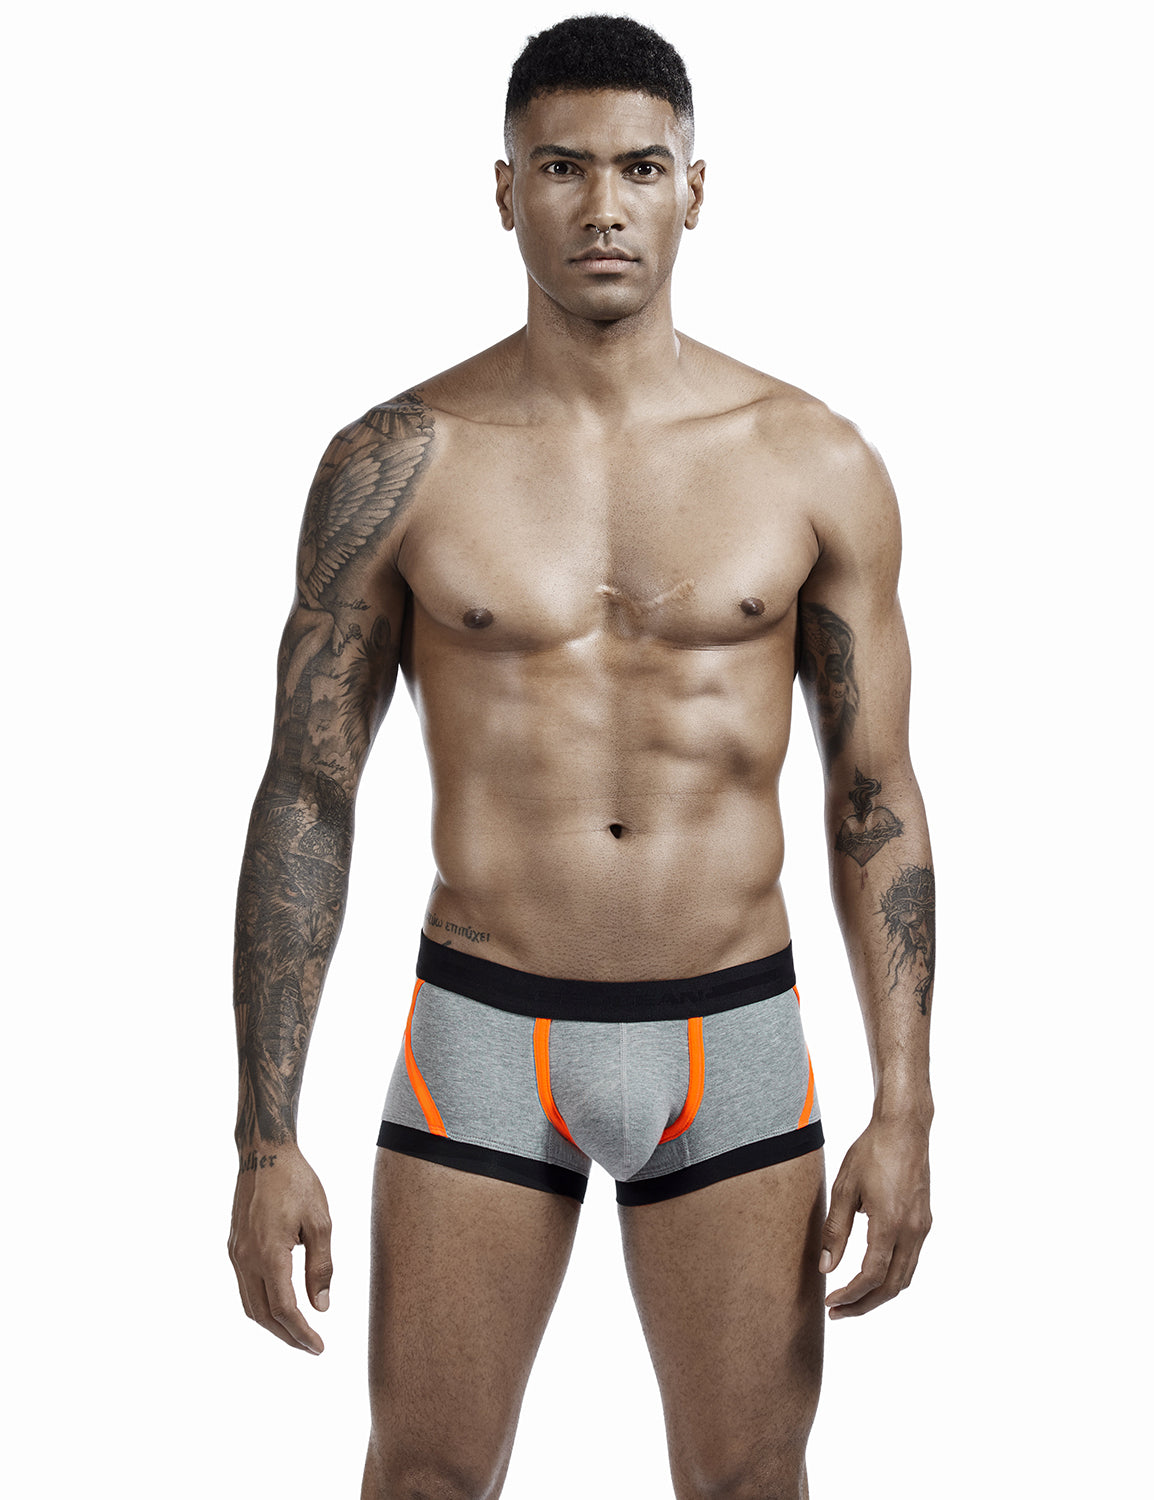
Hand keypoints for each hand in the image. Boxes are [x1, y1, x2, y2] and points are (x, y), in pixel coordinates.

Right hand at [228, 1144, 332, 1352]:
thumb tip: (321, 1307)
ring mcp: (236, 1254)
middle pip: (262, 1315)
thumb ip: (321, 1267)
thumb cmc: (297, 1182)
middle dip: (287, 1337)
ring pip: (249, 1305)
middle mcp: (246, 1259)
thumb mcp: (321, 1222)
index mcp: (270, 1254)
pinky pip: (245, 1287)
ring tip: (297, 1332)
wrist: (265, 1153)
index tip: (319, 1347)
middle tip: (311, 1348)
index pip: (284, 1309)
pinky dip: (261, 1304)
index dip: (302, 1333)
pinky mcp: (234, 1247)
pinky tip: (279, 1305)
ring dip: (272, 1324)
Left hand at [820, 1115, 930, 1318]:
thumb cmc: (872, 1152)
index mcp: (890, 1224)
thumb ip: (836, 1231)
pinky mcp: (924, 1221)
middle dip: (865, 1304)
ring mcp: (922, 1228)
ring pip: (905, 1277)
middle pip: (892, 1286)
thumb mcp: (844, 1189)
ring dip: (879, 1293)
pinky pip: (910, 1260)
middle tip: (838, 1312)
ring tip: (853, 1299)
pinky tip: (872, 1273)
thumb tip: (826, 1267)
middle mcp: (912, 1231)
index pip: (871, 1276)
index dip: (850, 1295)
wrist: (904, 1128)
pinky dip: (892, 1276)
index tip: (830, 1301)